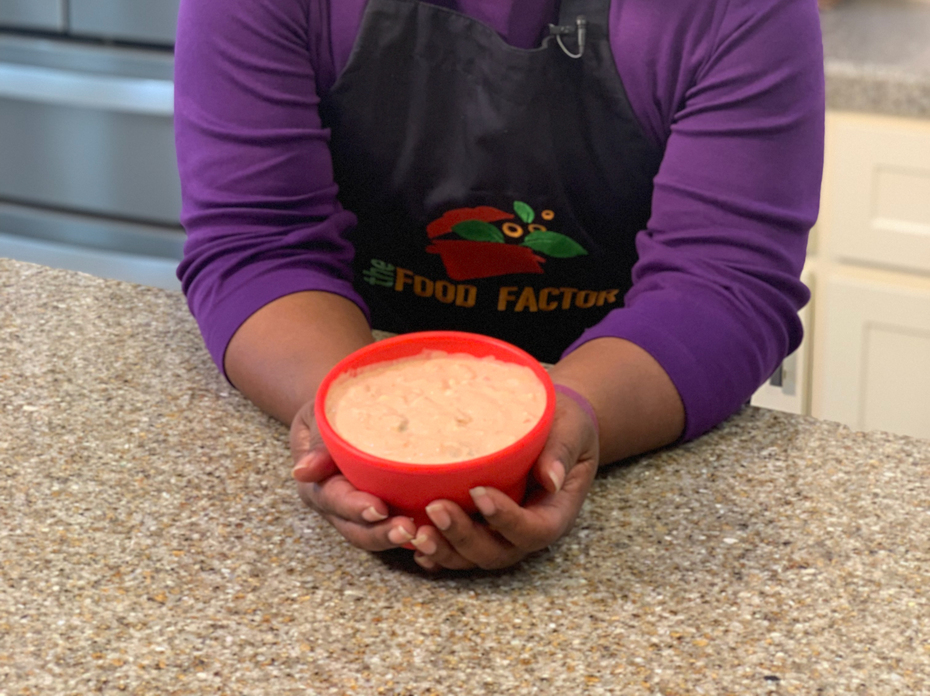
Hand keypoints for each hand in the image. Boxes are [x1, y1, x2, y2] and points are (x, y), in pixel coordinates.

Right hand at [289, 398, 416, 550]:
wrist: (346, 413)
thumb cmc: (333, 413)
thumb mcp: (320, 420)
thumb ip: (317, 443)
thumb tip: (302, 472)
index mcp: (320, 485)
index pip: (335, 501)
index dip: (356, 508)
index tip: (378, 509)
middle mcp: (339, 506)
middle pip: (357, 530)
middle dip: (381, 533)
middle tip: (409, 529)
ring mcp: (362, 513)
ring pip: (377, 535)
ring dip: (399, 539)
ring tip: (423, 535)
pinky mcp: (386, 511)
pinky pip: (398, 528)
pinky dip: (415, 536)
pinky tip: (438, 534)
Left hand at [408, 389, 599, 570]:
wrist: (553, 424)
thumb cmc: (564, 423)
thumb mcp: (571, 429)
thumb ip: (562, 451)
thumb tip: (551, 478)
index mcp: (554, 512)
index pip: (534, 530)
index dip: (506, 520)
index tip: (479, 493)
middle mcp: (525, 530)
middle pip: (496, 552)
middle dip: (464, 537)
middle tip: (436, 508)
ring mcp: (499, 533)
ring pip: (471, 558)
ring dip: (442, 550)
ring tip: (414, 532)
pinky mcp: (477, 526)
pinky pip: (455, 550)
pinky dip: (433, 553)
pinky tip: (409, 541)